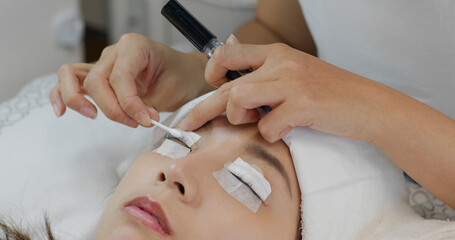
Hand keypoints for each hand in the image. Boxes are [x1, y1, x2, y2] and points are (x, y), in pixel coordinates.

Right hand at [50, 33, 208, 126]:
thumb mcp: (169, 91)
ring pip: (73, 76)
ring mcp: (103, 63)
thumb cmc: (179, 77)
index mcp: (134, 47)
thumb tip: (134, 119)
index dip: (129, 104)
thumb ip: (146, 105)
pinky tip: (62, 111)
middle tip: (135, 123)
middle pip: (96, 81)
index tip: (145, 121)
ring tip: (93, 116)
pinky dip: (61, 94)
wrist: (184, 75)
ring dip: (79, 100)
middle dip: (113, 108)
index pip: (120, 77)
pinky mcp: (98, 76)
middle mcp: (115, 52)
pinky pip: (70, 80)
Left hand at [180, 40, 391, 142]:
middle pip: (227, 85)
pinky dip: (271, 134)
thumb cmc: (330, 93)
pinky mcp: (303, 105)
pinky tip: (285, 131)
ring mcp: (292, 83)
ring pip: (239, 98)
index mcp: (277, 53)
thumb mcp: (296, 73)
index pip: (229, 53)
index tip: (212, 88)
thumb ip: (268, 74)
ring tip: (255, 123)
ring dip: (240, 117)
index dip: (213, 71)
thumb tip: (234, 84)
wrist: (368, 104)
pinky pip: (267, 125)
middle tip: (188, 124)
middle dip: (202, 108)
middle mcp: (281, 63)